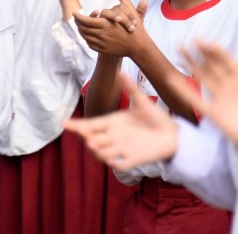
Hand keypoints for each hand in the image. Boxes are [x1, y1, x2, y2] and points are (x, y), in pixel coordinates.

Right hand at [64, 72, 178, 169]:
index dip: (77, 125)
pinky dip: (116, 164)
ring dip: (97, 151)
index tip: (64, 123)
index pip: (91, 125)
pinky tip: (114, 161)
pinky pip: (120, 165)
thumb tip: (120, 72)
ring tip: (94, 143)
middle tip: (85, 132)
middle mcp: (114, 137)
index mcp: (113, 122)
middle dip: (86, 138)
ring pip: (102, 153)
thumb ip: (131, 88)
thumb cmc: (156, 117)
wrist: (172, 133)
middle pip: (92, 140)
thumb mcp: (142, 101)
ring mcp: (122, 149)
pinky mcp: (134, 159)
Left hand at [74, 0, 149, 57]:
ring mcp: (102, 43)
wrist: (138, 46)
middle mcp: (102, 34)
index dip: (78, 17)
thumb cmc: (135, 28)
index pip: (86, 20)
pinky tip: (87, 35)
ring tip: (80, 26)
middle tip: (76, 19)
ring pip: (86, 37)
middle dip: (77, 23)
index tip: (74, 13)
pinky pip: (90, 44)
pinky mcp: (103, 50)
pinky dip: (86, 39)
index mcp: (106, 24)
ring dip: (81, 31)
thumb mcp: (131, 12)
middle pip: (83, 29)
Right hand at [176, 42, 237, 151]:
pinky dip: (183, 90)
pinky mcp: (214, 114)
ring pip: (202, 78)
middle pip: (213, 65)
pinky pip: (196, 100)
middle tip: (193, 38)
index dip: (217, 50)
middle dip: (203, 52)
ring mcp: (220, 99)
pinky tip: (172, 80)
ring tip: (180, 50)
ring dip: (191, 64)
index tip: (208, 40)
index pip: (227, 60)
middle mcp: (229, 86)